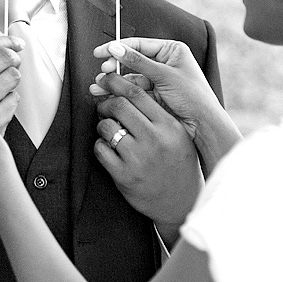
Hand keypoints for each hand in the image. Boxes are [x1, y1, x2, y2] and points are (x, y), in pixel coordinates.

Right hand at [93, 39, 221, 142]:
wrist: (203, 126)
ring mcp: (158, 81)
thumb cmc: (195, 98)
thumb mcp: (164, 75)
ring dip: (114, 82)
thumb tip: (117, 49)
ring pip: (130, 78)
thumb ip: (138, 62)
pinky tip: (109, 95)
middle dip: (114, 67)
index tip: (102, 52)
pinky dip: (121, 94)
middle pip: (132, 61)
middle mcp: (165, 64)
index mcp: (172, 51)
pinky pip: (133, 92)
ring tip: (100, 86)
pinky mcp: (154, 96)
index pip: (139, 45)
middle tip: (102, 71)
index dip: (119, 48)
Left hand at [93, 77, 201, 245]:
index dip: (118, 82)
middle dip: (106, 103)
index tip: (108, 79)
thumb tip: (127, 91)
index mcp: (169, 126)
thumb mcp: (178, 135)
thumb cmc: (178, 164)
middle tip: (103, 106)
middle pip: (119, 106)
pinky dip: (100, 145)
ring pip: (107, 127)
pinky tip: (108, 148)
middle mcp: (154, 140)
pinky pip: (101, 150)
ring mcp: (138, 159)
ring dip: (102, 125)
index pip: (138, 94)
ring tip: (108, 129)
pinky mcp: (124, 176)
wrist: (182, 202)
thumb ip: (158, 114)